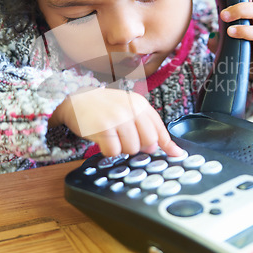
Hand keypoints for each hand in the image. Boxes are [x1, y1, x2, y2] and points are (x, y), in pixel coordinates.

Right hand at [49, 87, 182, 156]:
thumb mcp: (128, 109)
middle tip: (127, 140)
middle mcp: (131, 109)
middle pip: (149, 142)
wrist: (76, 98)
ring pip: (132, 149)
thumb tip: (168, 150)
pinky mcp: (103, 128)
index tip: (176, 154)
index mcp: (140, 104)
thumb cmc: (104, 106)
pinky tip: (103, 140)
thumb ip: (148, 126)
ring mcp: (118, 118)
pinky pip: (114, 152)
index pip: (160, 129)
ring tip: (113, 136)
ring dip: (122, 148)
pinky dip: (108, 150)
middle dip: (139, 146)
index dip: (167, 145)